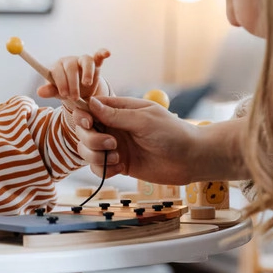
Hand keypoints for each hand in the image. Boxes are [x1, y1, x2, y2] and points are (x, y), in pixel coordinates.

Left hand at [36, 49, 109, 103]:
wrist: (80, 92)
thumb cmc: (66, 90)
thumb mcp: (57, 92)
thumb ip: (50, 91)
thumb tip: (39, 92)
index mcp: (57, 67)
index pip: (57, 71)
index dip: (60, 82)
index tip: (63, 94)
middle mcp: (69, 61)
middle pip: (71, 67)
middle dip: (72, 83)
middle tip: (74, 97)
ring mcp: (82, 61)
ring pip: (85, 61)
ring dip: (87, 72)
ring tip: (87, 84)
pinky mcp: (95, 63)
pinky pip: (98, 56)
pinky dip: (102, 53)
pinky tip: (107, 53)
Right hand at [72, 96, 201, 182]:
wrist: (190, 159)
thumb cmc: (172, 133)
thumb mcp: (144, 120)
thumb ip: (116, 114)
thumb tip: (91, 103)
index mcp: (120, 110)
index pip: (90, 108)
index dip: (82, 116)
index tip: (88, 123)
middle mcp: (114, 128)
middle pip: (83, 131)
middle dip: (91, 139)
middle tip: (112, 144)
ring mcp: (115, 147)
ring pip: (87, 150)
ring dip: (96, 155)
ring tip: (117, 158)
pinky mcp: (119, 164)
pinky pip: (98, 168)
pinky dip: (103, 169)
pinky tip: (120, 168)